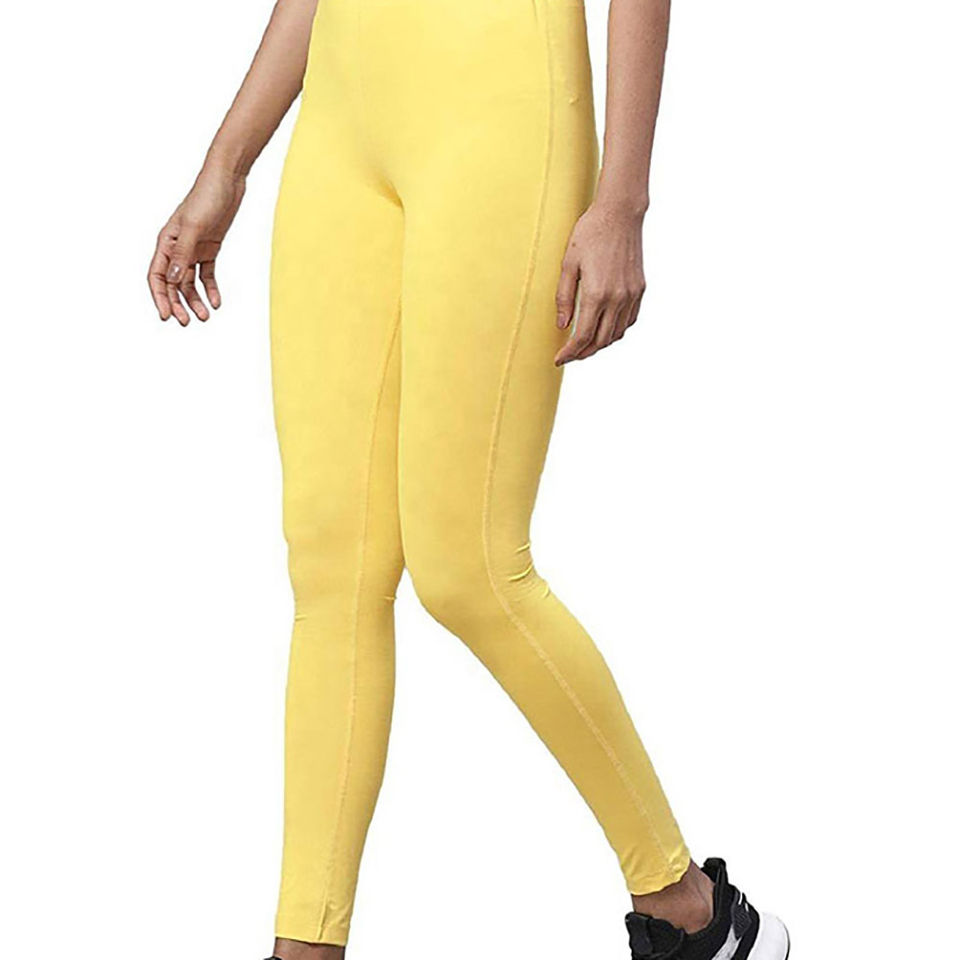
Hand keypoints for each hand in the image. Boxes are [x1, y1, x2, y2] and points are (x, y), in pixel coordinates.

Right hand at [148, 168, 245, 324]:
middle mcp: (177, 247)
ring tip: (205, 317)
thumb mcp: (194, 227)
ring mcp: (193, 249)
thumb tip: (173, 278)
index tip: (166, 316)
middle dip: (177, 304)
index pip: (157, 276)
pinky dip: (210, 289)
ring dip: (195, 300)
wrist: (228, 181)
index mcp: (166, 242)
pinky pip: (207, 274)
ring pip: (189, 282)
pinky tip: (216, 303)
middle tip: (185, 322)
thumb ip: (183, 253)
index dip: (160, 297)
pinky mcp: (209, 248)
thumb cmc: (207, 198)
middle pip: (172, 283)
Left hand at [554, 201, 645, 364]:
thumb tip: (563, 325)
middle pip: (601, 341)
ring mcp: (631, 295)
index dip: (570, 352)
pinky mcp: (640, 289)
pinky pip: (629, 320)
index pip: (583, 336)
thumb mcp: (568, 264)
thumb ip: (564, 297)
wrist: (620, 213)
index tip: (559, 359)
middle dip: (583, 353)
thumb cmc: (590, 233)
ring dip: (600, 344)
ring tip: (585, 346)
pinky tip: (605, 329)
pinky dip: (616, 331)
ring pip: (617, 334)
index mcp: (597, 294)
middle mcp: (617, 298)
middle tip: (569, 356)